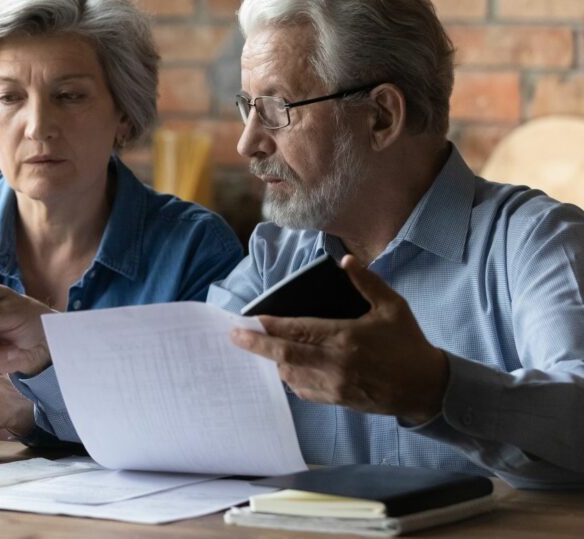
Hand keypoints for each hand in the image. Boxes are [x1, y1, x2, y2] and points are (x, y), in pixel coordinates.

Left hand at [230, 255, 449, 424]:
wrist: (427, 388)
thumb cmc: (408, 343)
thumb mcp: (392, 307)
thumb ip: (367, 283)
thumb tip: (346, 260)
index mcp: (345, 338)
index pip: (298, 331)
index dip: (271, 326)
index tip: (250, 320)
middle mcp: (335, 364)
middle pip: (284, 355)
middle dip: (256, 345)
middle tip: (234, 336)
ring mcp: (334, 385)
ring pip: (290, 375)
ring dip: (272, 362)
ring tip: (257, 349)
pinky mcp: (337, 400)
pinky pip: (303, 391)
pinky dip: (289, 378)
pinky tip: (283, 368)